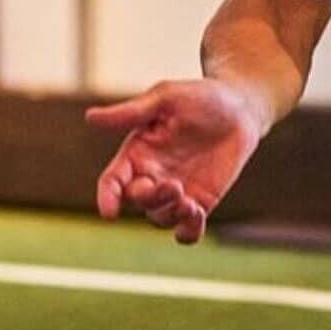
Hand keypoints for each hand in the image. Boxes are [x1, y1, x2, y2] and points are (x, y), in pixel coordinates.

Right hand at [84, 79, 261, 243]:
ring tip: (191, 203)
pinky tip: (197, 216)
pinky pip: (187, 230)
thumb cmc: (200, 97)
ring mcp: (176, 192)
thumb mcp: (165, 98)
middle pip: (138, 201)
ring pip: (160, 218)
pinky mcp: (200, 202)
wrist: (240, 109)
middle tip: (174, 186)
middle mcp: (152, 175)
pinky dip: (188, 232)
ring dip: (171, 215)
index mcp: (137, 153)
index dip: (107, 197)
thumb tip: (90, 117)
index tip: (109, 212)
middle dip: (151, 199)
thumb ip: (131, 112)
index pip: (113, 180)